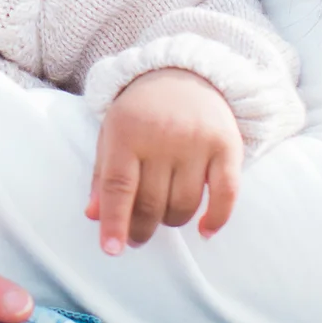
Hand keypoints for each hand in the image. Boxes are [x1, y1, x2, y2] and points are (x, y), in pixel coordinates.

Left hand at [86, 67, 242, 253]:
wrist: (185, 73)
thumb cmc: (141, 111)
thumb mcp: (113, 133)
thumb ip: (103, 174)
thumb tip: (94, 216)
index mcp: (127, 132)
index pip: (118, 186)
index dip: (115, 222)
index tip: (112, 250)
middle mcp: (163, 136)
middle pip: (152, 202)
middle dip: (141, 229)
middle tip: (137, 237)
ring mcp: (197, 141)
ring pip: (185, 204)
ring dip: (172, 221)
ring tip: (164, 217)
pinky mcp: (227, 146)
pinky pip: (226, 194)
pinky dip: (216, 219)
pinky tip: (204, 230)